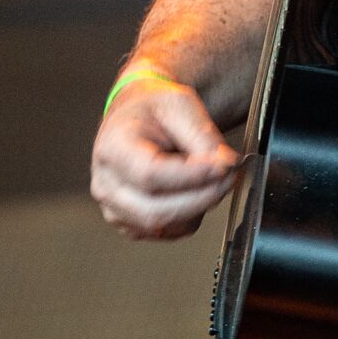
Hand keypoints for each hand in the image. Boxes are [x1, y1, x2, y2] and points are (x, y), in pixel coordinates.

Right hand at [91, 76, 239, 240]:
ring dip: (200, 206)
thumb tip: (226, 166)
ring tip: (211, 177)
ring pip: (167, 227)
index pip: (150, 175)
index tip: (224, 167)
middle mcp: (107, 184)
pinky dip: (192, 215)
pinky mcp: (132, 225)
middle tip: (231, 175)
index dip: (192, 177)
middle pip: (156, 211)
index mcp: (112, 148)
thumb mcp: (181, 105)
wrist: (140, 118)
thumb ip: (203, 137)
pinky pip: (170, 232)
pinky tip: (195, 189)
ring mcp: (116, 209)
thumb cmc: (154, 109)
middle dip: (203, 197)